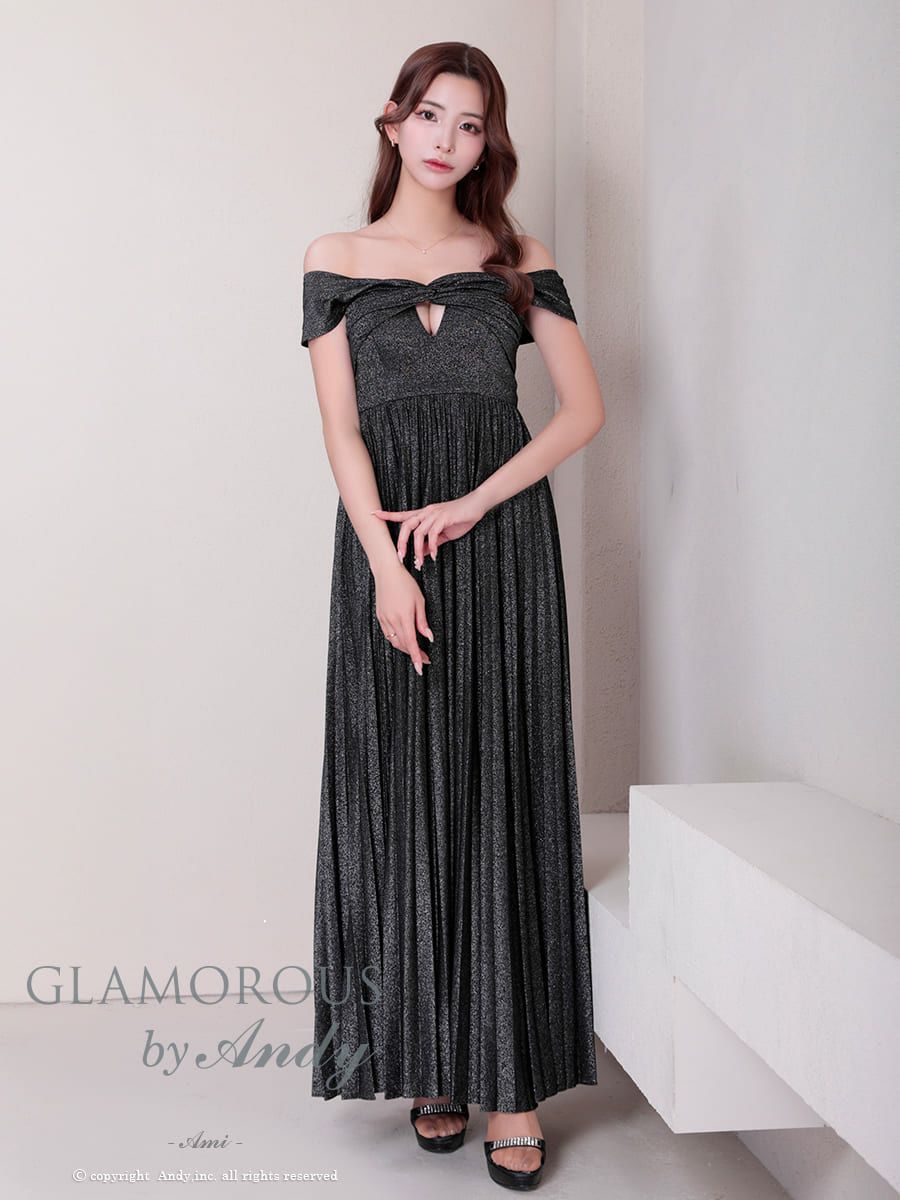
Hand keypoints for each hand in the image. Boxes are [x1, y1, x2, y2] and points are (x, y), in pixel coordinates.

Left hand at [372, 492, 488, 568]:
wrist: (477, 505)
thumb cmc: (461, 517)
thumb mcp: (444, 533)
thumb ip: (432, 541)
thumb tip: (423, 552)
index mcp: (424, 514)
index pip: (402, 515)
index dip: (388, 515)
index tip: (373, 514)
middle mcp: (427, 512)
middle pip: (406, 526)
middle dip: (401, 543)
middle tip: (400, 558)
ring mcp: (435, 514)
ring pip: (418, 532)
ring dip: (417, 550)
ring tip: (420, 562)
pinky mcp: (444, 517)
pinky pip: (433, 534)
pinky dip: (432, 546)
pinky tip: (435, 555)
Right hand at [373, 560, 433, 676]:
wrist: (387, 573)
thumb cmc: (404, 583)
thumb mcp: (420, 601)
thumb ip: (423, 622)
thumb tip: (429, 637)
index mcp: (404, 617)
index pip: (411, 644)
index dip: (416, 658)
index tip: (421, 668)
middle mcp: (392, 621)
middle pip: (403, 645)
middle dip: (413, 654)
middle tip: (424, 658)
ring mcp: (384, 619)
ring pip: (394, 641)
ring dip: (405, 648)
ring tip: (415, 650)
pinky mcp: (380, 617)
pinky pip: (388, 634)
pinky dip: (396, 639)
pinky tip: (403, 638)